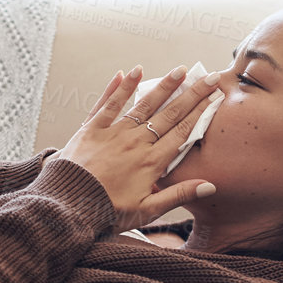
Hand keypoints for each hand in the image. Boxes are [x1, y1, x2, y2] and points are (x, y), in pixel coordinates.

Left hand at [50, 64, 220, 235]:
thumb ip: (178, 195)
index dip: (200, 113)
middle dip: (191, 94)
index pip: (182, 132)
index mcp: (151, 162)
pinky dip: (120, 87)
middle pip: (169, 114)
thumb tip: (209, 186)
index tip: (215, 97)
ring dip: (163, 86)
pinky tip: (132, 71)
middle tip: (208, 77)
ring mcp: (114, 133)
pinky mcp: (92, 128)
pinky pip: (109, 103)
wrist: (67, 206)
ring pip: (143, 105)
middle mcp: (136, 143)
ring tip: (180, 70)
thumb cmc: (107, 212)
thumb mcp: (146, 211)